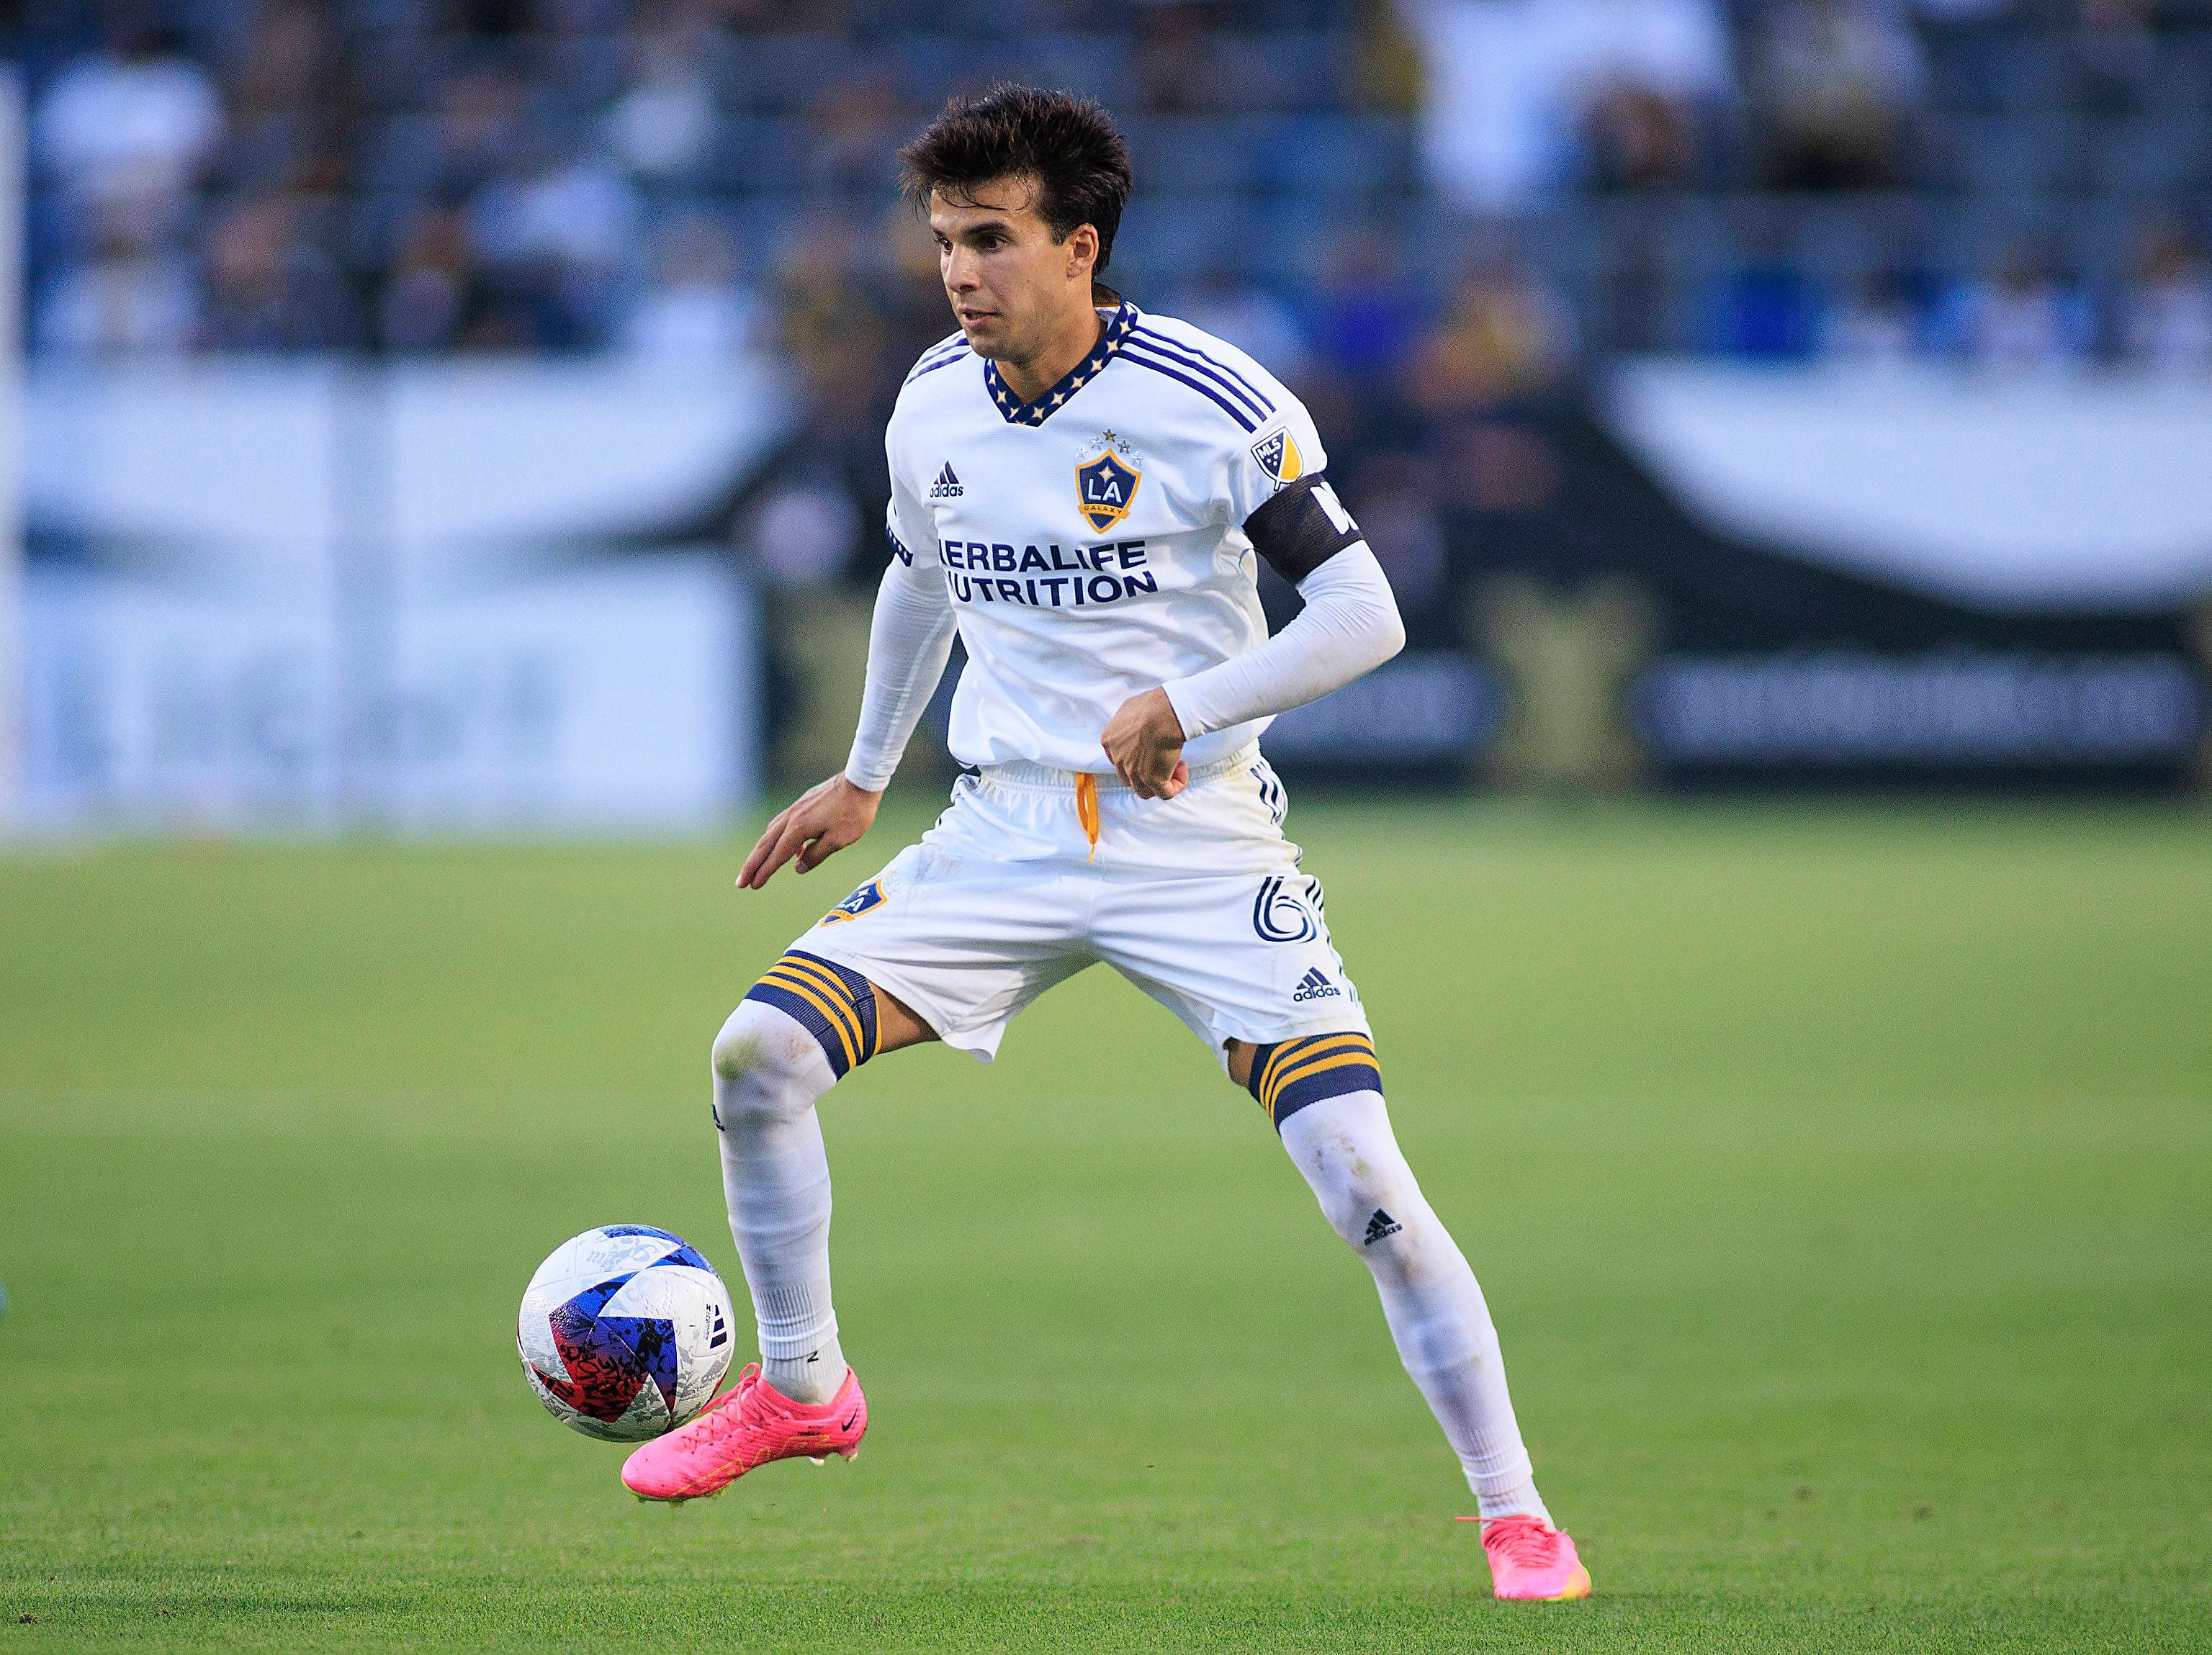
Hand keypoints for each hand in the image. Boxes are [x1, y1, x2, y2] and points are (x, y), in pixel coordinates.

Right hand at [737, 774, 882, 889]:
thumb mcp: (839, 840)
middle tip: (740, 882)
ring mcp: (796, 809)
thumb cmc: (854, 812)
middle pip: (765, 845)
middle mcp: (792, 818)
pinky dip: (776, 839)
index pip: (777, 855)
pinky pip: (781, 824)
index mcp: (799, 828)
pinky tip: (789, 848)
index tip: (752, 886)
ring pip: (770, 833)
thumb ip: (817, 855)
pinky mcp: (802, 804)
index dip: (764, 872)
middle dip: (752, 865)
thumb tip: (798, 868)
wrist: (860, 781)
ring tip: (756, 866)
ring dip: (761, 851)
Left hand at [1100, 687, 1189, 799]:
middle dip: (1146, 772)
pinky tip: (1182, 770)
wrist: (1165, 712)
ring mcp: (1133, 772)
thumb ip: (1126, 719)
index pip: (1117, 761)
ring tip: (1175, 767)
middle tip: (1163, 758)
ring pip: (1144, 791)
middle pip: (1129, 777)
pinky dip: (1176, 785)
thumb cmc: (1152, 704)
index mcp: (1109, 741)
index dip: (1134, 760)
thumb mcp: (1129, 707)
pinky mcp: (1152, 779)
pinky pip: (1165, 793)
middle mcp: (1117, 759)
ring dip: (1160, 782)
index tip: (1149, 751)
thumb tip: (1132, 720)